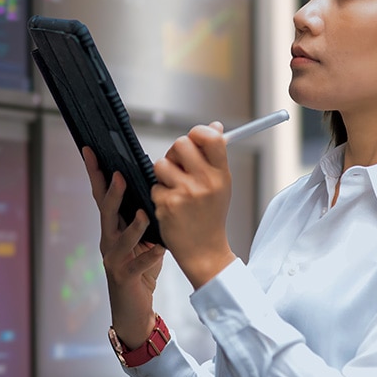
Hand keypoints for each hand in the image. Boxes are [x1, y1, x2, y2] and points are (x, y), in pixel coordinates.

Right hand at [82, 147, 164, 345]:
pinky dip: (149, 256)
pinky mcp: (125, 277)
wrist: (133, 308)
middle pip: (105, 212)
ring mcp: (113, 259)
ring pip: (119, 238)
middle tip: (119, 174)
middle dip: (111, 192)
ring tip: (145, 213)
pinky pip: (138, 265)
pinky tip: (160, 249)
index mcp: (111, 227)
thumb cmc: (140, 269)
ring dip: (132, 225)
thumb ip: (143, 215)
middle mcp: (107, 240)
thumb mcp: (142, 238)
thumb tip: (152, 185)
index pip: (101, 195)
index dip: (96, 173)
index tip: (91, 151)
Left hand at [152, 122, 236, 287]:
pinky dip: (159, 193)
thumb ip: (215, 155)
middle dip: (175, 152)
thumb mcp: (221, 184)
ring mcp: (185, 193)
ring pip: (161, 164)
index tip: (194, 139)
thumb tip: (215, 126)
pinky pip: (154, 186)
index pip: (210, 137)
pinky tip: (170, 206)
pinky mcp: (167, 204)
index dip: (198, 132)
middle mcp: (205, 182)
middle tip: (178, 164)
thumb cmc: (210, 215)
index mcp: (221, 174)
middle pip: (181, 144)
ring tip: (174, 188)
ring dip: (163, 174)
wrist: (204, 251)